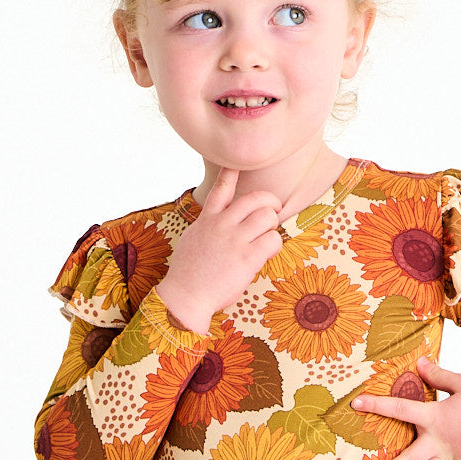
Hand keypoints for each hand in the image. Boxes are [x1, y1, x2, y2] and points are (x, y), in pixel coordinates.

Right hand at [156, 168, 283, 332]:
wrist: (185, 296)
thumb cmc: (189, 272)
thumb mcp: (193, 239)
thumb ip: (207, 225)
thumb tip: (218, 219)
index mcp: (208, 219)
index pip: (221, 189)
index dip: (232, 173)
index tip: (238, 163)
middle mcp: (222, 225)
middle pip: (256, 198)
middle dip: (271, 204)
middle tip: (272, 215)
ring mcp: (234, 240)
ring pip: (268, 216)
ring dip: (273, 226)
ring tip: (266, 238)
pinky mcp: (246, 258)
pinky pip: (273, 240)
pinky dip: (275, 245)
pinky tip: (266, 254)